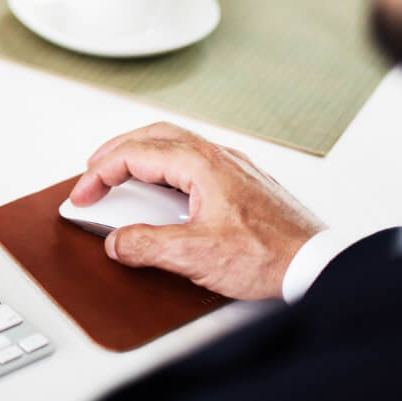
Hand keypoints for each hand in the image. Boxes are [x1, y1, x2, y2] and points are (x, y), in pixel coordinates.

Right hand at [67, 122, 323, 299]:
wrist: (319, 265)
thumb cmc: (271, 255)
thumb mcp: (196, 255)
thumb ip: (147, 245)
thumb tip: (118, 242)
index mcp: (201, 164)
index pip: (134, 154)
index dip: (99, 174)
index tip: (82, 196)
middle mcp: (217, 157)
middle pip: (152, 136)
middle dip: (115, 151)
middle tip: (92, 173)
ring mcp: (232, 167)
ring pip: (175, 144)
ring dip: (141, 154)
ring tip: (121, 175)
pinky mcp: (242, 183)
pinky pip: (193, 160)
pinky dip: (165, 166)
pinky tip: (164, 189)